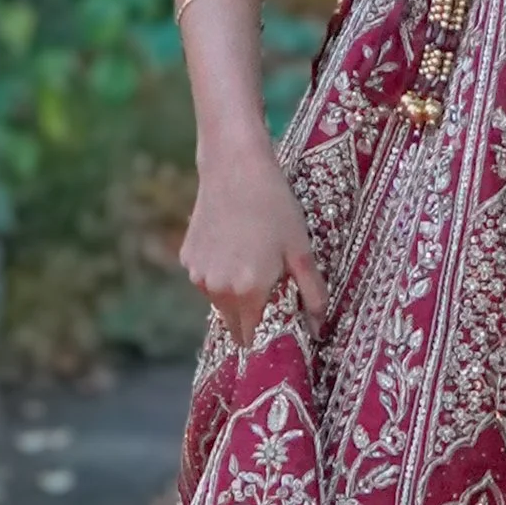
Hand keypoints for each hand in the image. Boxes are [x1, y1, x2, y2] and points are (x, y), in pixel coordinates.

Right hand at [178, 135, 326, 344]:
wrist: (235, 167)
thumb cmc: (275, 206)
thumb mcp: (301, 250)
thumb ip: (312, 294)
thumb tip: (319, 329)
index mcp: (247, 292)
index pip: (253, 338)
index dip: (268, 335)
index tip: (281, 325)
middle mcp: (216, 290)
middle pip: (234, 325)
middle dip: (252, 318)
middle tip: (272, 292)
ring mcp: (197, 275)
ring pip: (219, 303)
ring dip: (235, 295)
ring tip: (253, 263)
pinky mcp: (186, 258)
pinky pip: (206, 281)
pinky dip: (219, 275)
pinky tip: (234, 247)